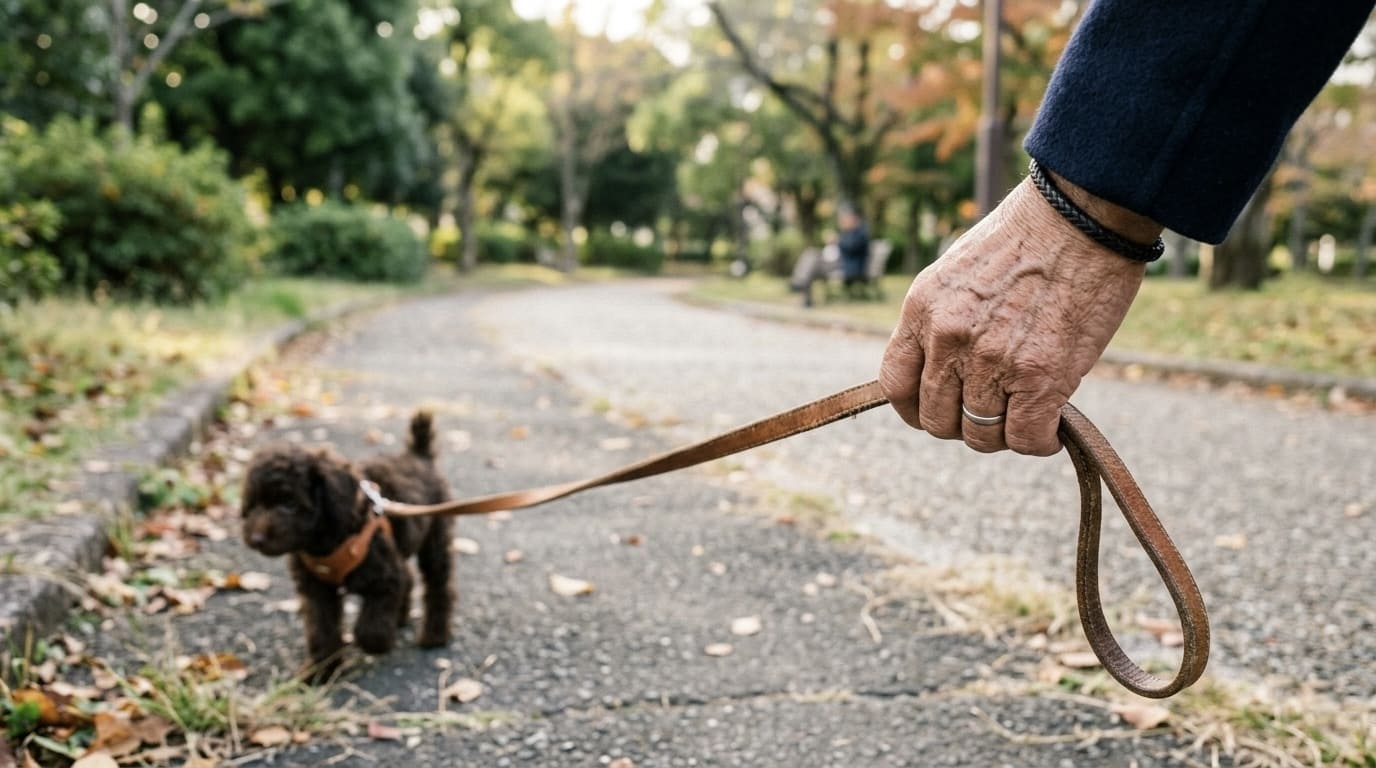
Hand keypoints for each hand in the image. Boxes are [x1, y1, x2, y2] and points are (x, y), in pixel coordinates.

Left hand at [879, 174, 1156, 455]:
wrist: (1083, 215)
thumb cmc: (1029, 237)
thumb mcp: (958, 272)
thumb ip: (943, 320)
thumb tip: (947, 372)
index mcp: (922, 310)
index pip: (895, 384)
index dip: (915, 409)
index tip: (939, 411)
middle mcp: (948, 338)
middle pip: (936, 420)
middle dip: (962, 425)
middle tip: (993, 413)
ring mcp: (991, 360)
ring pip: (980, 436)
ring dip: (1003, 433)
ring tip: (1026, 413)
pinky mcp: (1039, 377)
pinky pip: (1025, 438)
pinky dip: (1038, 442)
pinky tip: (1051, 428)